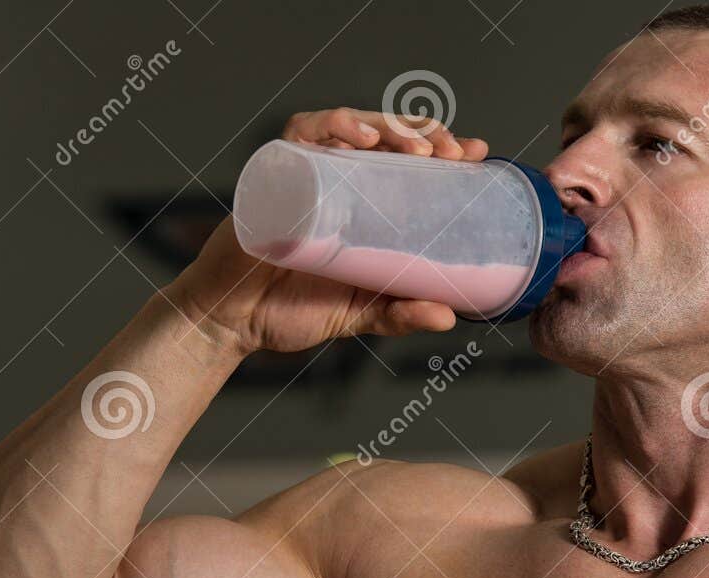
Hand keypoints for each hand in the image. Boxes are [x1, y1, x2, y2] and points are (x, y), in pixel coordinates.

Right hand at [169, 108, 489, 355]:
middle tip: (455, 151)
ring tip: (420, 147)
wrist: (232, 321)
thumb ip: (399, 313)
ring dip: (391, 126)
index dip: (444, 149)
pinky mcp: (276, 169)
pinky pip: (305, 131)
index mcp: (363, 204)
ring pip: (354, 124)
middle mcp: (338, 179)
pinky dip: (335, 125)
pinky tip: (364, 138)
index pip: (409, 163)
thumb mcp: (360, 314)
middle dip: (426, 133)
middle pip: (387, 136)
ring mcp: (306, 171)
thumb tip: (448, 318)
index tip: (476, 153)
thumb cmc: (290, 310)